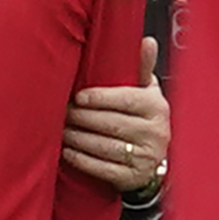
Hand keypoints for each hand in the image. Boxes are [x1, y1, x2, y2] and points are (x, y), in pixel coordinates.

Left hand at [62, 36, 167, 192]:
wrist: (154, 155)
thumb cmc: (142, 115)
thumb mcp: (146, 90)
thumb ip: (141, 67)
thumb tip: (146, 41)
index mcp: (156, 106)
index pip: (126, 100)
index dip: (100, 98)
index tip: (78, 97)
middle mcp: (156, 133)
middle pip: (112, 124)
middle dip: (82, 118)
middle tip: (62, 112)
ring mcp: (147, 158)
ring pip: (106, 147)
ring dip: (78, 139)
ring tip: (61, 130)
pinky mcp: (134, 178)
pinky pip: (104, 170)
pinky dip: (82, 160)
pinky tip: (68, 151)